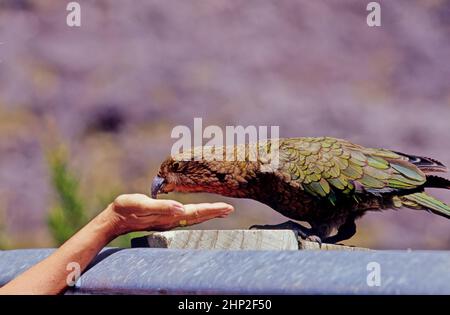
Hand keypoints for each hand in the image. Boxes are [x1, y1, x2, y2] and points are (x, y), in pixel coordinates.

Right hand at [103, 194, 233, 235]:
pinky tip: (200, 212)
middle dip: (215, 212)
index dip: (212, 210)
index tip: (227, 207)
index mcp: (170, 216)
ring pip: (194, 217)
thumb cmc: (127, 209)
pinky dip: (198, 213)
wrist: (115, 219)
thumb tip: (181, 208)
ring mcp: (169, 220)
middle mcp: (172, 220)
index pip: (196, 212)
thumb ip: (162, 207)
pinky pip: (186, 216)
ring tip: (221, 211)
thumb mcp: (142, 205)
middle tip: (230, 209)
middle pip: (198, 216)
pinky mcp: (164, 218)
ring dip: (208, 214)